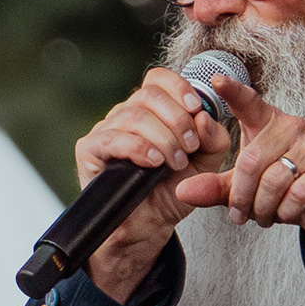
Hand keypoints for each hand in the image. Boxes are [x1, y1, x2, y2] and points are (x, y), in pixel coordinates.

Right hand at [71, 65, 236, 302]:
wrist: (150, 226)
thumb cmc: (172, 191)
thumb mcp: (206, 164)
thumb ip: (214, 139)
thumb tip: (204, 116)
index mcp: (152, 111)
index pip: (158, 79)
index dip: (179, 87)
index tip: (196, 108)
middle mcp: (126, 115)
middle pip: (148, 94)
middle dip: (177, 119)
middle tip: (189, 147)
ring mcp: (106, 130)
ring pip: (134, 116)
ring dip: (163, 138)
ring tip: (175, 162)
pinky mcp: (90, 150)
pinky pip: (113, 138)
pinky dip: (139, 148)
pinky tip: (154, 163)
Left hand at [175, 79, 304, 288]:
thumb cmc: (285, 190)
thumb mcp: (246, 189)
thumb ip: (216, 187)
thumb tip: (182, 191)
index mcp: (268, 123)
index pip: (248, 102)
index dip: (232, 91)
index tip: (216, 79)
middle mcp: (292, 126)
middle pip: (251, 161)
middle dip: (241, 197)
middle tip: (241, 215)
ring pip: (274, 181)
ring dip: (263, 208)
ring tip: (264, 216)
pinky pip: (297, 194)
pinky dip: (286, 212)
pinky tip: (286, 213)